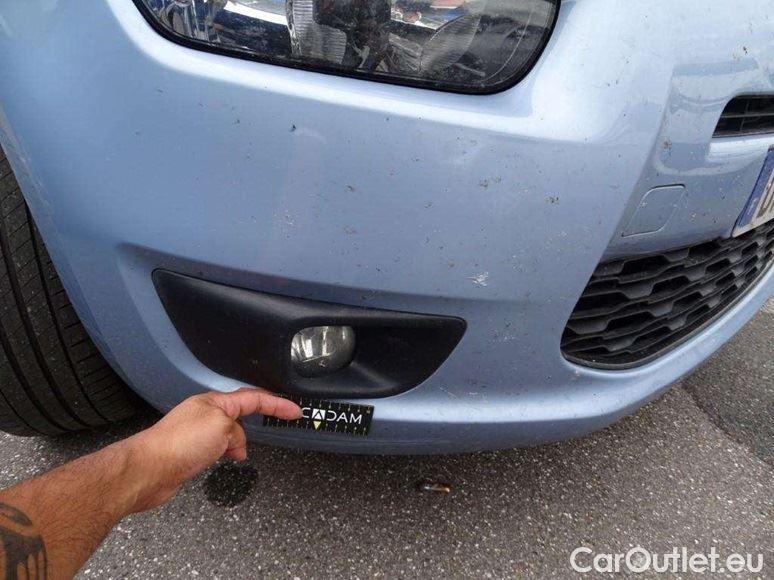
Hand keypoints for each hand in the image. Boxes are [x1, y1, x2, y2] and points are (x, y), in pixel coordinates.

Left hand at [120, 388, 300, 512]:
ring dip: (238, 443)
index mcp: (213, 402)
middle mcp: (204, 414)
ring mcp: (196, 433)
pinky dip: (225, 454)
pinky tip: (222, 462)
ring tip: (236, 454)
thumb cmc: (177, 444)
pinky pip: (216, 448)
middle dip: (256, 422)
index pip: (252, 398)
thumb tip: (236, 446)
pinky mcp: (189, 452)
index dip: (276, 404)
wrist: (148, 470)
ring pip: (228, 433)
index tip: (293, 410)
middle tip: (274, 426)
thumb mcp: (221, 427)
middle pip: (240, 414)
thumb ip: (237, 432)